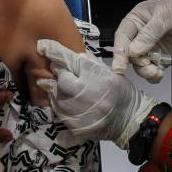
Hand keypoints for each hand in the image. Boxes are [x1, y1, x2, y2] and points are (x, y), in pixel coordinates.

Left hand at [36, 39, 156, 148]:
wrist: (130, 120)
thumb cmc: (121, 91)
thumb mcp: (109, 71)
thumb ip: (89, 62)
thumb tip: (71, 53)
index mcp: (94, 75)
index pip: (68, 59)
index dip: (53, 51)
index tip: (42, 45)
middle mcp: (83, 92)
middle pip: (59, 78)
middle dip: (57, 74)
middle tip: (60, 72)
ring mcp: (78, 111)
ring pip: (55, 96)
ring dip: (55, 90)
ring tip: (64, 88)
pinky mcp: (74, 126)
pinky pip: (58, 113)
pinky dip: (59, 106)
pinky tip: (66, 103)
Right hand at [112, 0, 171, 81]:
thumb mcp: (166, 16)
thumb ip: (149, 33)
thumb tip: (133, 51)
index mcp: (139, 19)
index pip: (123, 36)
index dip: (119, 50)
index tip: (120, 66)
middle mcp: (143, 34)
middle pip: (129, 53)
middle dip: (136, 62)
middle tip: (146, 66)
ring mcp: (153, 47)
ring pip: (141, 64)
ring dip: (145, 70)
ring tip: (155, 71)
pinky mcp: (165, 58)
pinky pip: (153, 70)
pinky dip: (154, 75)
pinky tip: (159, 74)